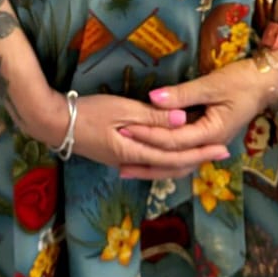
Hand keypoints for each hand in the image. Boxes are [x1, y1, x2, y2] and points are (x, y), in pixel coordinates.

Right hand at [27, 89, 223, 173]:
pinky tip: (172, 154)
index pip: (176, 156)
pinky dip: (166, 160)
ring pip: (161, 168)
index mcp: (134, 152)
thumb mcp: (122, 109)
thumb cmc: (87, 112)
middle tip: (221, 153)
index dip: (201, 152)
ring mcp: (122, 162)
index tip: (223, 148)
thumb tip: (184, 120)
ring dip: (184, 161)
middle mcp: (130, 163)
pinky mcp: (116, 157)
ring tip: (204, 154)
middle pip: (171, 167)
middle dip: (198, 159)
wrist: (54, 123)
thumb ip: (153, 117)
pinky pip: (149, 163)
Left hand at [114, 57, 277, 179]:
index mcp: (212, 133)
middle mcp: (210, 144)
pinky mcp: (207, 136)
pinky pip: (183, 152)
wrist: (267, 81)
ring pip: (179, 161)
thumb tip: (152, 99)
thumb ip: (181, 94)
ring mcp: (210, 142)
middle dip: (147, 162)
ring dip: (154, 164)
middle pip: (174, 160)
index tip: (126, 129)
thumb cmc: (242, 80)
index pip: (174, 140)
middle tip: (119, 164)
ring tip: (129, 167)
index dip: (149, 135)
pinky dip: (166, 155)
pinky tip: (149, 155)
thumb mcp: (211, 84)